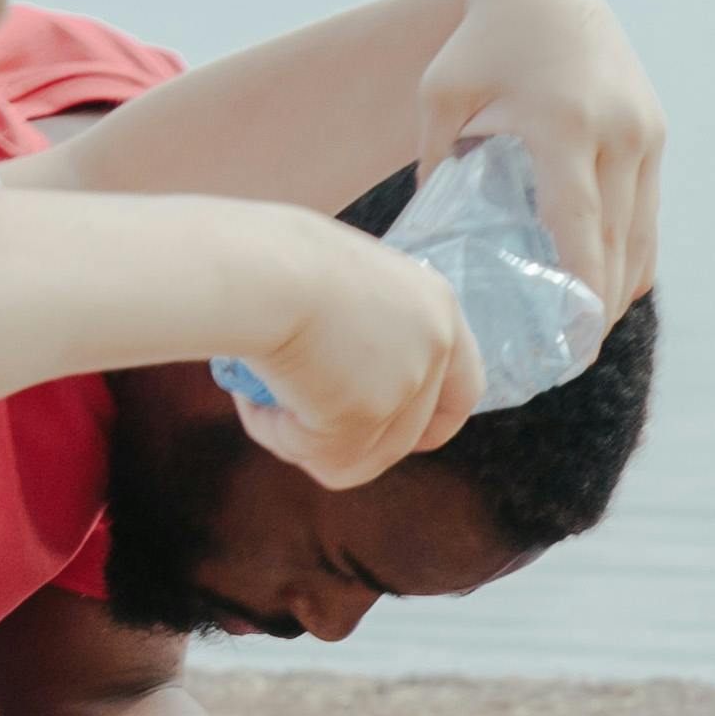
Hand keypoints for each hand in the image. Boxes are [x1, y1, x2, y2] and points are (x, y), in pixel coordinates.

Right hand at [230, 219, 481, 490]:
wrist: (256, 264)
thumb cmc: (273, 257)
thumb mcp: (340, 286)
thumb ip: (362, 330)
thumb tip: (339, 376)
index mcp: (435, 304)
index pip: (463, 389)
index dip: (430, 423)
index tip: (389, 433)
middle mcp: (434, 345)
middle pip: (406, 436)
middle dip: (349, 441)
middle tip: (292, 417)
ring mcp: (405, 383)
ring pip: (359, 457)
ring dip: (305, 440)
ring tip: (258, 402)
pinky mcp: (364, 416)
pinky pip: (320, 457)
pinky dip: (279, 436)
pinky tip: (251, 402)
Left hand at [421, 0, 664, 338]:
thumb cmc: (475, 50)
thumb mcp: (440, 101)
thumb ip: (438, 173)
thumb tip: (434, 252)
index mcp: (562, 122)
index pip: (581, 223)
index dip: (583, 288)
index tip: (573, 343)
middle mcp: (616, 129)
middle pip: (617, 241)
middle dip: (598, 307)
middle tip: (569, 357)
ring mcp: (644, 131)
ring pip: (641, 233)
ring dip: (618, 288)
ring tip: (585, 334)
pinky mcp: (654, 133)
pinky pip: (648, 214)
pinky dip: (631, 255)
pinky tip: (603, 289)